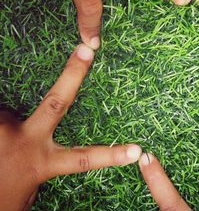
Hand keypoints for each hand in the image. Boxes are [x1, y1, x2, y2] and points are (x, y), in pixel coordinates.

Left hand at [0, 44, 141, 210]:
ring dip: (5, 123)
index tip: (137, 150)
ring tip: (0, 142)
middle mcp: (28, 143)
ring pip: (9, 113)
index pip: (85, 159)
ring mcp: (4, 132)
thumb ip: (41, 161)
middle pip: (58, 102)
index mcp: (42, 162)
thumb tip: (41, 143)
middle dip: (73, 74)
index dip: (112, 155)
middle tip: (86, 50)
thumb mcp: (30, 183)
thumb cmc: (2, 195)